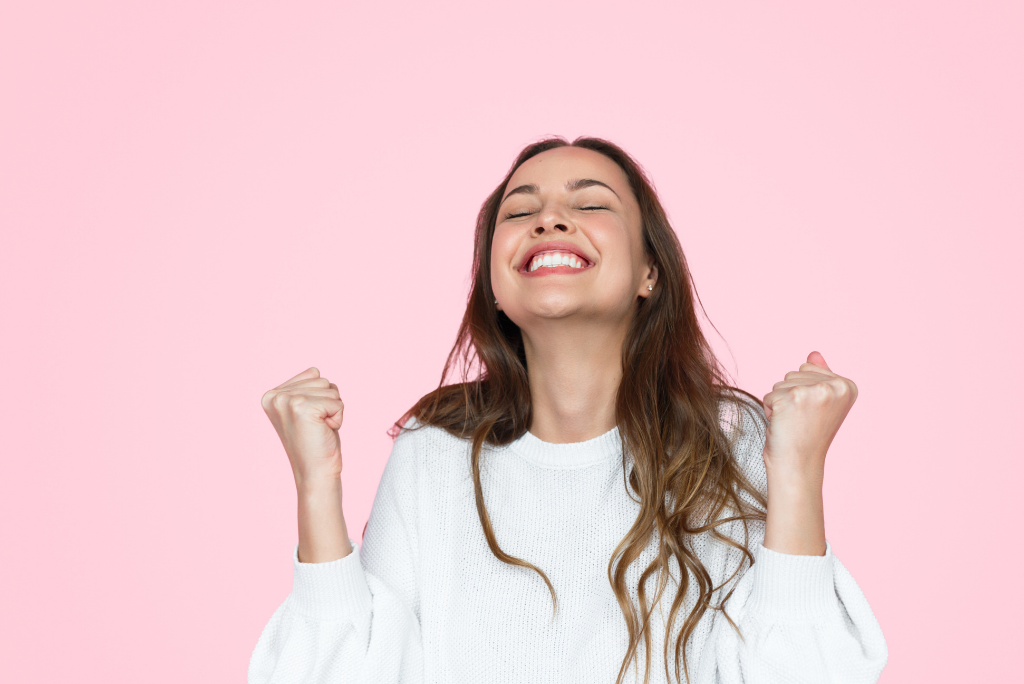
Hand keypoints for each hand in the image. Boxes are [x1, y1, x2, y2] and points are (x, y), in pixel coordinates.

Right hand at [261, 367, 344, 489]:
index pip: (313, 374)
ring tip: (319, 429)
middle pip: (322, 380)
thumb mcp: (305, 410)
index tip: (308, 420)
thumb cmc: (315, 443)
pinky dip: (338, 418)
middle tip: (315, 427)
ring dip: (333, 410)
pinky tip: (324, 432)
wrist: (315, 473)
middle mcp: (275, 396)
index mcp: (271, 395)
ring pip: (331, 389)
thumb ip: (306, 388)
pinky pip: (338, 402)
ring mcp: (287, 401)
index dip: (320, 398)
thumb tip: (315, 370)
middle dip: (327, 404)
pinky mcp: (302, 407)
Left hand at [760, 352, 856, 555]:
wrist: (798, 466)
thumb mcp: (819, 403)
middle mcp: (835, 387)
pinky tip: (783, 426)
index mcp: (848, 386)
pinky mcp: (792, 399)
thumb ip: (819, 376)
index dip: (803, 392)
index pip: (808, 368)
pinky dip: (770, 411)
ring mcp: (815, 392)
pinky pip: (769, 395)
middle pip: (793, 373)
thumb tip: (814, 353)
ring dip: (780, 403)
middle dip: (790, 396)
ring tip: (792, 424)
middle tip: (800, 420)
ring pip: (780, 383)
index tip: (812, 414)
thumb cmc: (806, 436)